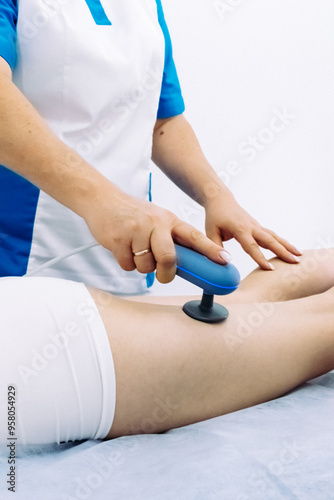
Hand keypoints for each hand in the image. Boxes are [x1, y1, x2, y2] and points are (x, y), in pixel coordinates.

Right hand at [84, 188, 229, 282]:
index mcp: (169, 220)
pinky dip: (125, 263)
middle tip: (162, 275)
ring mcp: (136, 230)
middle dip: (166, 273)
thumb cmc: (133, 214)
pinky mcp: (118, 239)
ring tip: (134, 249)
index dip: (211, 250)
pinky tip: (122, 248)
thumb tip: (183, 266)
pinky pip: (127, 265)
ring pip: (146, 266)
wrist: (102, 200)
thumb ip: (169, 239)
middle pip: (168, 258)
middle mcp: (155, 223)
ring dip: (140, 266)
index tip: (226, 259)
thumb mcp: (156, 220)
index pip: (194, 236)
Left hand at [205, 195, 301, 269]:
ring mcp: (256, 226)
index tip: (271, 269)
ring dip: (287, 246)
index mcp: (240, 229)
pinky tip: (291, 250)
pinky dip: (282, 243)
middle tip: (296, 262)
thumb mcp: (210, 232)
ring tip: (300, 257)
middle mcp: (251, 227)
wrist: (220, 200)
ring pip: (275, 237)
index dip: (261, 258)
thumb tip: (224, 261)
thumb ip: (215, 247)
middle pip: (270, 240)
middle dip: (283, 252)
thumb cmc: (215, 217)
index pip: (251, 246)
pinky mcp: (258, 227)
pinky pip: (272, 236)